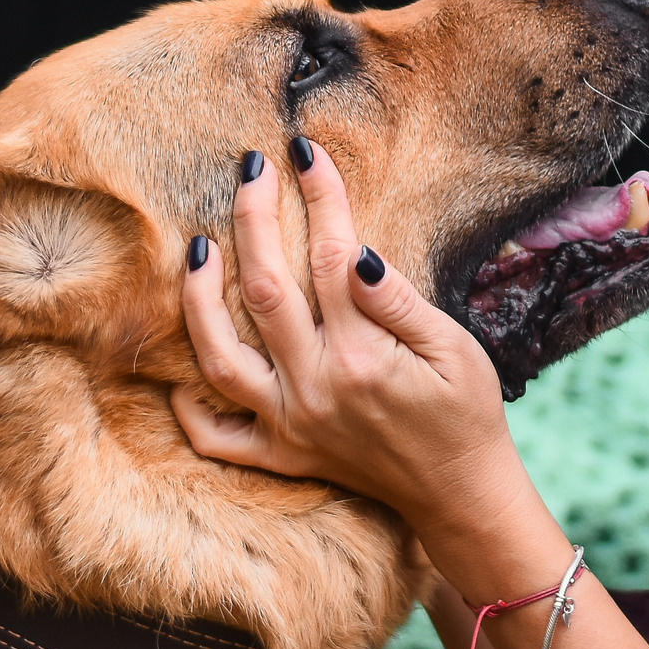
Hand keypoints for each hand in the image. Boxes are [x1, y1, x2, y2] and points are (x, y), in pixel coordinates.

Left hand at [177, 141, 648, 648]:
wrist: (461, 496)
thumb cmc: (468, 416)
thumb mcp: (455, 351)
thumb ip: (400, 304)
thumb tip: (357, 253)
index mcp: (362, 356)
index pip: (329, 257)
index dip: (319, 197)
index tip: (307, 152)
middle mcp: (314, 388)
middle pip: (264, 289)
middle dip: (252, 218)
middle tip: (250, 168)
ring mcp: (289, 425)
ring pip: (218, 355)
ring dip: (200, 298)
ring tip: (197, 249)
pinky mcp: (281, 456)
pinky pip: (215, 436)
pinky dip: (190, 406)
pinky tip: (180, 368)